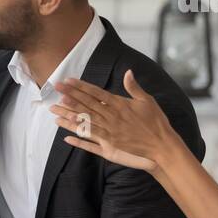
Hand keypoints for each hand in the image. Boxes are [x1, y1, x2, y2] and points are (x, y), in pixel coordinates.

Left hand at [50, 70, 177, 172]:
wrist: (162, 145)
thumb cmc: (156, 122)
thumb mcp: (147, 101)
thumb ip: (134, 87)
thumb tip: (128, 72)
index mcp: (120, 104)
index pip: (96, 93)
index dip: (81, 86)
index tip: (68, 80)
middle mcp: (112, 116)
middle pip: (87, 104)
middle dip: (70, 95)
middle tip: (56, 88)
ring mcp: (110, 131)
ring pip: (86, 120)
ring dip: (70, 113)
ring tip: (55, 108)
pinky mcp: (111, 144)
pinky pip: (91, 139)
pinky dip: (79, 136)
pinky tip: (67, 133)